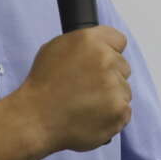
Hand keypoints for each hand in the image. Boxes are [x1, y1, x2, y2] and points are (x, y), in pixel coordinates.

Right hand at [19, 26, 133, 152]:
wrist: (36, 119)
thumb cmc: (42, 86)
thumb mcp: (55, 49)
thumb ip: (84, 43)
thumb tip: (102, 45)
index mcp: (90, 41)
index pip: (118, 40)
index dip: (110, 51)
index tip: (101, 62)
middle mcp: (106, 60)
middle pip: (123, 66)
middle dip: (110, 76)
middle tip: (87, 88)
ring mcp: (115, 87)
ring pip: (124, 90)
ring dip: (111, 97)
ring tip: (86, 104)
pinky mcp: (119, 110)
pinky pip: (124, 111)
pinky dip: (112, 116)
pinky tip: (91, 116)